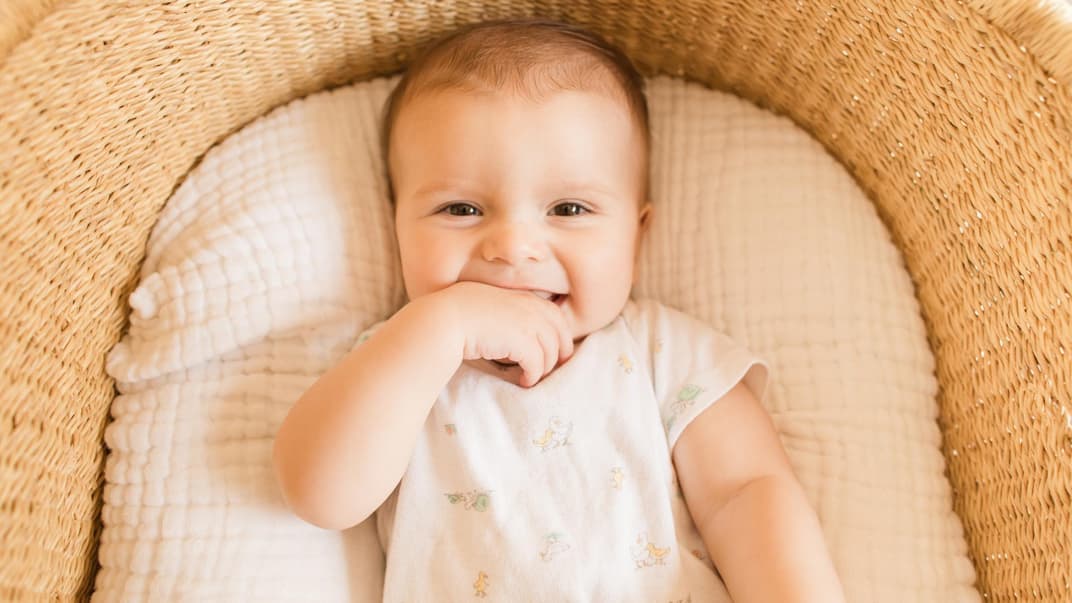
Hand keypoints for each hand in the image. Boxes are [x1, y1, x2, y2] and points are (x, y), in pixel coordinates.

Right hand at [425, 281, 573, 386]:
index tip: (558, 350)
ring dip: (544, 368)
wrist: (446, 319)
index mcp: (523, 297)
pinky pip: (538, 364)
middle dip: (561, 352)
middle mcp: (531, 307)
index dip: (560, 334)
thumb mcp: (488, 306)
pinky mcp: (523, 342)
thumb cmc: (458, 314)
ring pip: (551, 352)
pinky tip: (524, 381)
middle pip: (560, 333)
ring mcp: (529, 323)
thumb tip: (514, 337)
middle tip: (552, 369)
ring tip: (531, 377)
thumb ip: (507, 315)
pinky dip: (533, 375)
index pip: (555, 314)